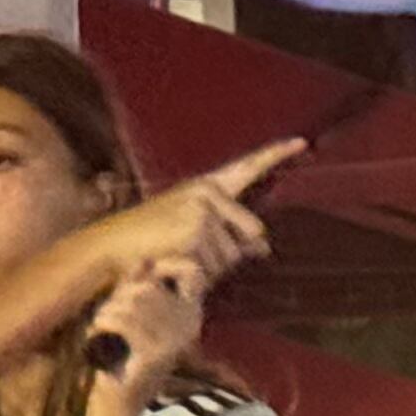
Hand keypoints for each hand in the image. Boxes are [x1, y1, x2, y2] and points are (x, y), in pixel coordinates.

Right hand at [77, 142, 297, 295]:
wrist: (113, 247)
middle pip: (249, 235)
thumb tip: (265, 247)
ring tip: (176, 257)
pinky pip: (216, 263)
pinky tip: (173, 260)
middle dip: (227, 257)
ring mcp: (203, 206)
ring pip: (233, 254)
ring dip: (210, 267)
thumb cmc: (153, 244)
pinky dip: (199, 272)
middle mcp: (209, 191)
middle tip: (187, 254)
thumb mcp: (196, 235)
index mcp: (208, 187)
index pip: (249, 167)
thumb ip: (231, 237)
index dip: (277, 154)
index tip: (302, 142)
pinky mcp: (196, 225)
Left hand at [87, 258, 206, 393]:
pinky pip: (125, 321)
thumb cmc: (124, 352)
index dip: (167, 266)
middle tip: (106, 314)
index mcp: (190, 313)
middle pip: (150, 287)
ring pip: (135, 301)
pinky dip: (104, 323)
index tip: (143, 278)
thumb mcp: (133, 313)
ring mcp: (176, 340)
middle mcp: (190, 325)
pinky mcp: (158, 353)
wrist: (120, 398)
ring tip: (100, 324)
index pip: (193, 272)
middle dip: (120, 296)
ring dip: (108, 311)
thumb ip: (139, 285)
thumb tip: (144, 259)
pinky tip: (96, 333)